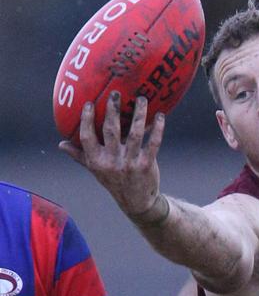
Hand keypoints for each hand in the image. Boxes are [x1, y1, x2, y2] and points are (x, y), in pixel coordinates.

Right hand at [59, 91, 164, 215]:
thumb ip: (80, 156)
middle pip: (111, 130)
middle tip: (115, 93)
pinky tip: (160, 115)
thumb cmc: (115, 182)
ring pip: (135, 133)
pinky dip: (158, 128)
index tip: (88, 103)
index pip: (87, 137)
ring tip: (141, 99)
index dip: (86, 120)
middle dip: (112, 110)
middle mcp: (112, 161)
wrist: (137, 202)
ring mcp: (131, 163)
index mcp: (97, 161)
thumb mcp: (96, 171)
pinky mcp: (147, 164)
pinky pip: (154, 143)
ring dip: (139, 114)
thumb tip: (61, 145)